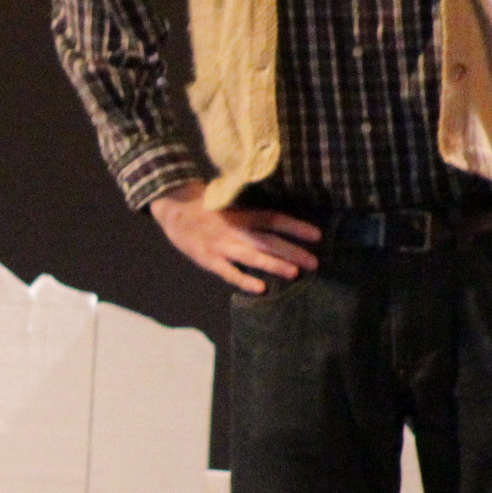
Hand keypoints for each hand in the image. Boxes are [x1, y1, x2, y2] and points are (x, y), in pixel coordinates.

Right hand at [149, 181, 321, 293]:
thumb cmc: (208, 209)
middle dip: (292, 251)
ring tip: (294, 273)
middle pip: (267, 240)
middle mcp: (235, 229)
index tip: (316, 236)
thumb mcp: (231, 204)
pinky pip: (228, 271)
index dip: (295, 227)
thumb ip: (252, 215)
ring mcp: (221, 245)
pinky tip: (260, 288)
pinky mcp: (208, 259)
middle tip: (314, 263)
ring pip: (251, 256)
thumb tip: (283, 224)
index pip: (273, 219)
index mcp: (242, 214)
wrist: (175, 210)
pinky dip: (244, 280)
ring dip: (273, 264)